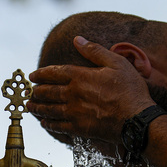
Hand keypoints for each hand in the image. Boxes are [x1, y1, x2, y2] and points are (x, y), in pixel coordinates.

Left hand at [27, 36, 154, 145]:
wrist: (136, 119)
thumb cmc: (130, 90)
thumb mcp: (116, 63)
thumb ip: (94, 51)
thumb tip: (77, 39)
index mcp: (80, 76)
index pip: (54, 73)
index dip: (41, 73)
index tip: (32, 75)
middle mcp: (73, 94)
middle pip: (48, 92)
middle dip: (36, 91)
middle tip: (30, 92)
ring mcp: (74, 112)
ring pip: (49, 109)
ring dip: (38, 107)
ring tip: (30, 106)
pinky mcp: (79, 128)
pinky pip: (58, 126)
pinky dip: (49, 124)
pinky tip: (44, 123)